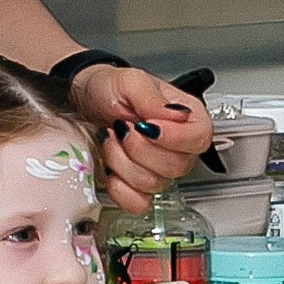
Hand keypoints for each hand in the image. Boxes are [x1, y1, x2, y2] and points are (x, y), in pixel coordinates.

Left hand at [71, 62, 211, 214]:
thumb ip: (153, 98)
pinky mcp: (137, 187)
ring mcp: (159, 170)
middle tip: (122, 128)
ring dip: (123, 162)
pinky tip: (111, 169)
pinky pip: (138, 203)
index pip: (200, 138)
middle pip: (176, 166)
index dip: (174, 138)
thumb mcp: (130, 81)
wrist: (83, 101)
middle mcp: (178, 147)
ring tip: (113, 140)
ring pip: (154, 184)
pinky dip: (120, 189)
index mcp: (187, 118)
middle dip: (139, 148)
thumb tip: (177, 116)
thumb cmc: (109, 88)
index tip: (146, 126)